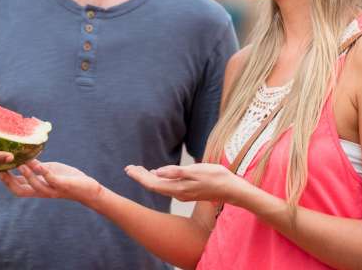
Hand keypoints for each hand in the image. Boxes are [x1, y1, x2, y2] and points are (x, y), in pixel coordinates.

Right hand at [0, 160, 102, 205]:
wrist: (86, 189)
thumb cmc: (65, 179)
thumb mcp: (47, 172)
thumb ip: (35, 168)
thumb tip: (22, 157)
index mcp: (36, 187)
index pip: (15, 187)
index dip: (4, 180)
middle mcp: (41, 191)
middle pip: (19, 191)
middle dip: (9, 181)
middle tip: (1, 169)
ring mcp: (51, 189)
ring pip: (34, 186)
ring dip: (26, 175)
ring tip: (20, 164)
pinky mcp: (62, 185)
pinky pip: (51, 180)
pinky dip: (43, 172)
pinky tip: (38, 164)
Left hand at [125, 163, 247, 204]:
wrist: (232, 189)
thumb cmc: (216, 177)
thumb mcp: (196, 171)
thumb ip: (176, 172)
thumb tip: (157, 172)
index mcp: (178, 188)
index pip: (152, 183)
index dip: (139, 177)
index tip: (128, 169)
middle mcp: (178, 194)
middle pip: (154, 186)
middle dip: (141, 177)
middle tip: (129, 168)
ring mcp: (183, 194)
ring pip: (160, 186)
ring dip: (149, 178)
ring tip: (138, 170)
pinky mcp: (188, 192)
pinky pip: (167, 186)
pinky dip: (159, 179)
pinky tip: (157, 174)